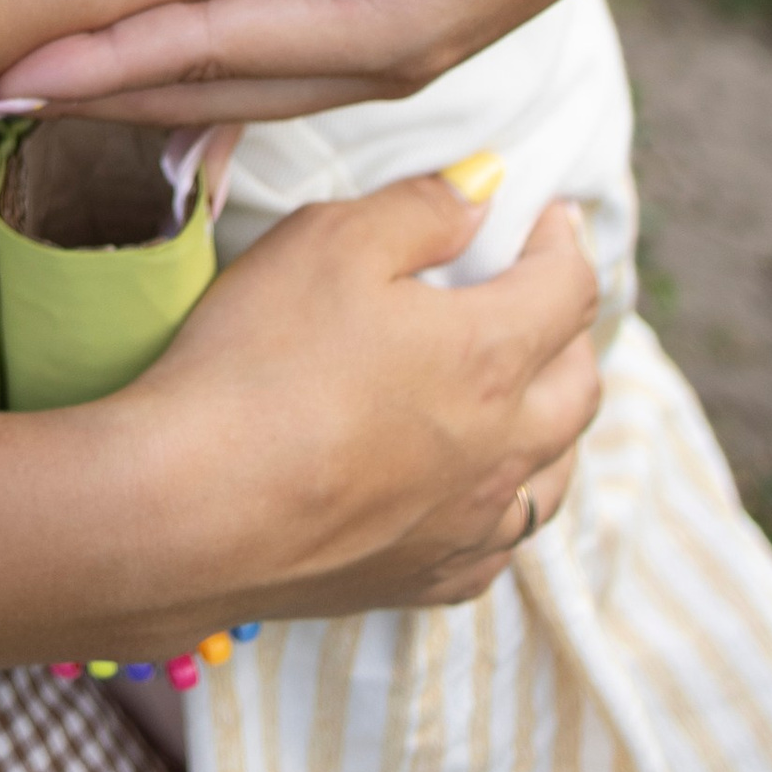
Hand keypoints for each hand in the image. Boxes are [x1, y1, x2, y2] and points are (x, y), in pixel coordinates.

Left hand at [0, 0, 706, 120]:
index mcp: (397, 19)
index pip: (221, 49)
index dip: (111, 60)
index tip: (11, 70)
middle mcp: (384, 43)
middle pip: (213, 90)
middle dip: (94, 96)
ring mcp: (389, 28)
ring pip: (235, 76)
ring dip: (133, 81)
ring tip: (29, 83)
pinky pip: (268, 45)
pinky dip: (192, 55)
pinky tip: (137, 55)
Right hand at [49, 176, 602, 656]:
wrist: (190, 510)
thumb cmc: (256, 363)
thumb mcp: (325, 242)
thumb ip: (419, 209)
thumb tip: (484, 191)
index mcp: (488, 357)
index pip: (568, 288)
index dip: (562, 240)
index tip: (542, 216)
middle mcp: (501, 449)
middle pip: (581, 384)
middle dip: (569, 326)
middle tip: (535, 291)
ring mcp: (471, 526)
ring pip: (557, 473)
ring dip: (554, 420)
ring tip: (521, 388)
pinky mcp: (429, 580)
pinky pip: (503, 543)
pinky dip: (505, 499)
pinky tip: (469, 484)